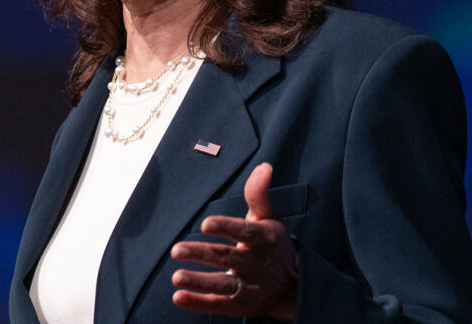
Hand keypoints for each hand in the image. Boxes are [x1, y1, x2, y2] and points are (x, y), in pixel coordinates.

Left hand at [170, 162, 298, 320]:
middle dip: (202, 254)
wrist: (295, 289)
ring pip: (223, 285)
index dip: (227, 228)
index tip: (206, 223)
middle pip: (227, 258)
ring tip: (176, 277)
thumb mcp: (270, 219)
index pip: (245, 232)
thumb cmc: (274, 246)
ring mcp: (250, 287)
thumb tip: (264, 166)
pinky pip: (219, 305)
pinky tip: (178, 297)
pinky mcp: (241, 305)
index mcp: (264, 239)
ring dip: (199, 282)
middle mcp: (257, 264)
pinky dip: (199, 303)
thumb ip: (259, 194)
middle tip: (176, 250)